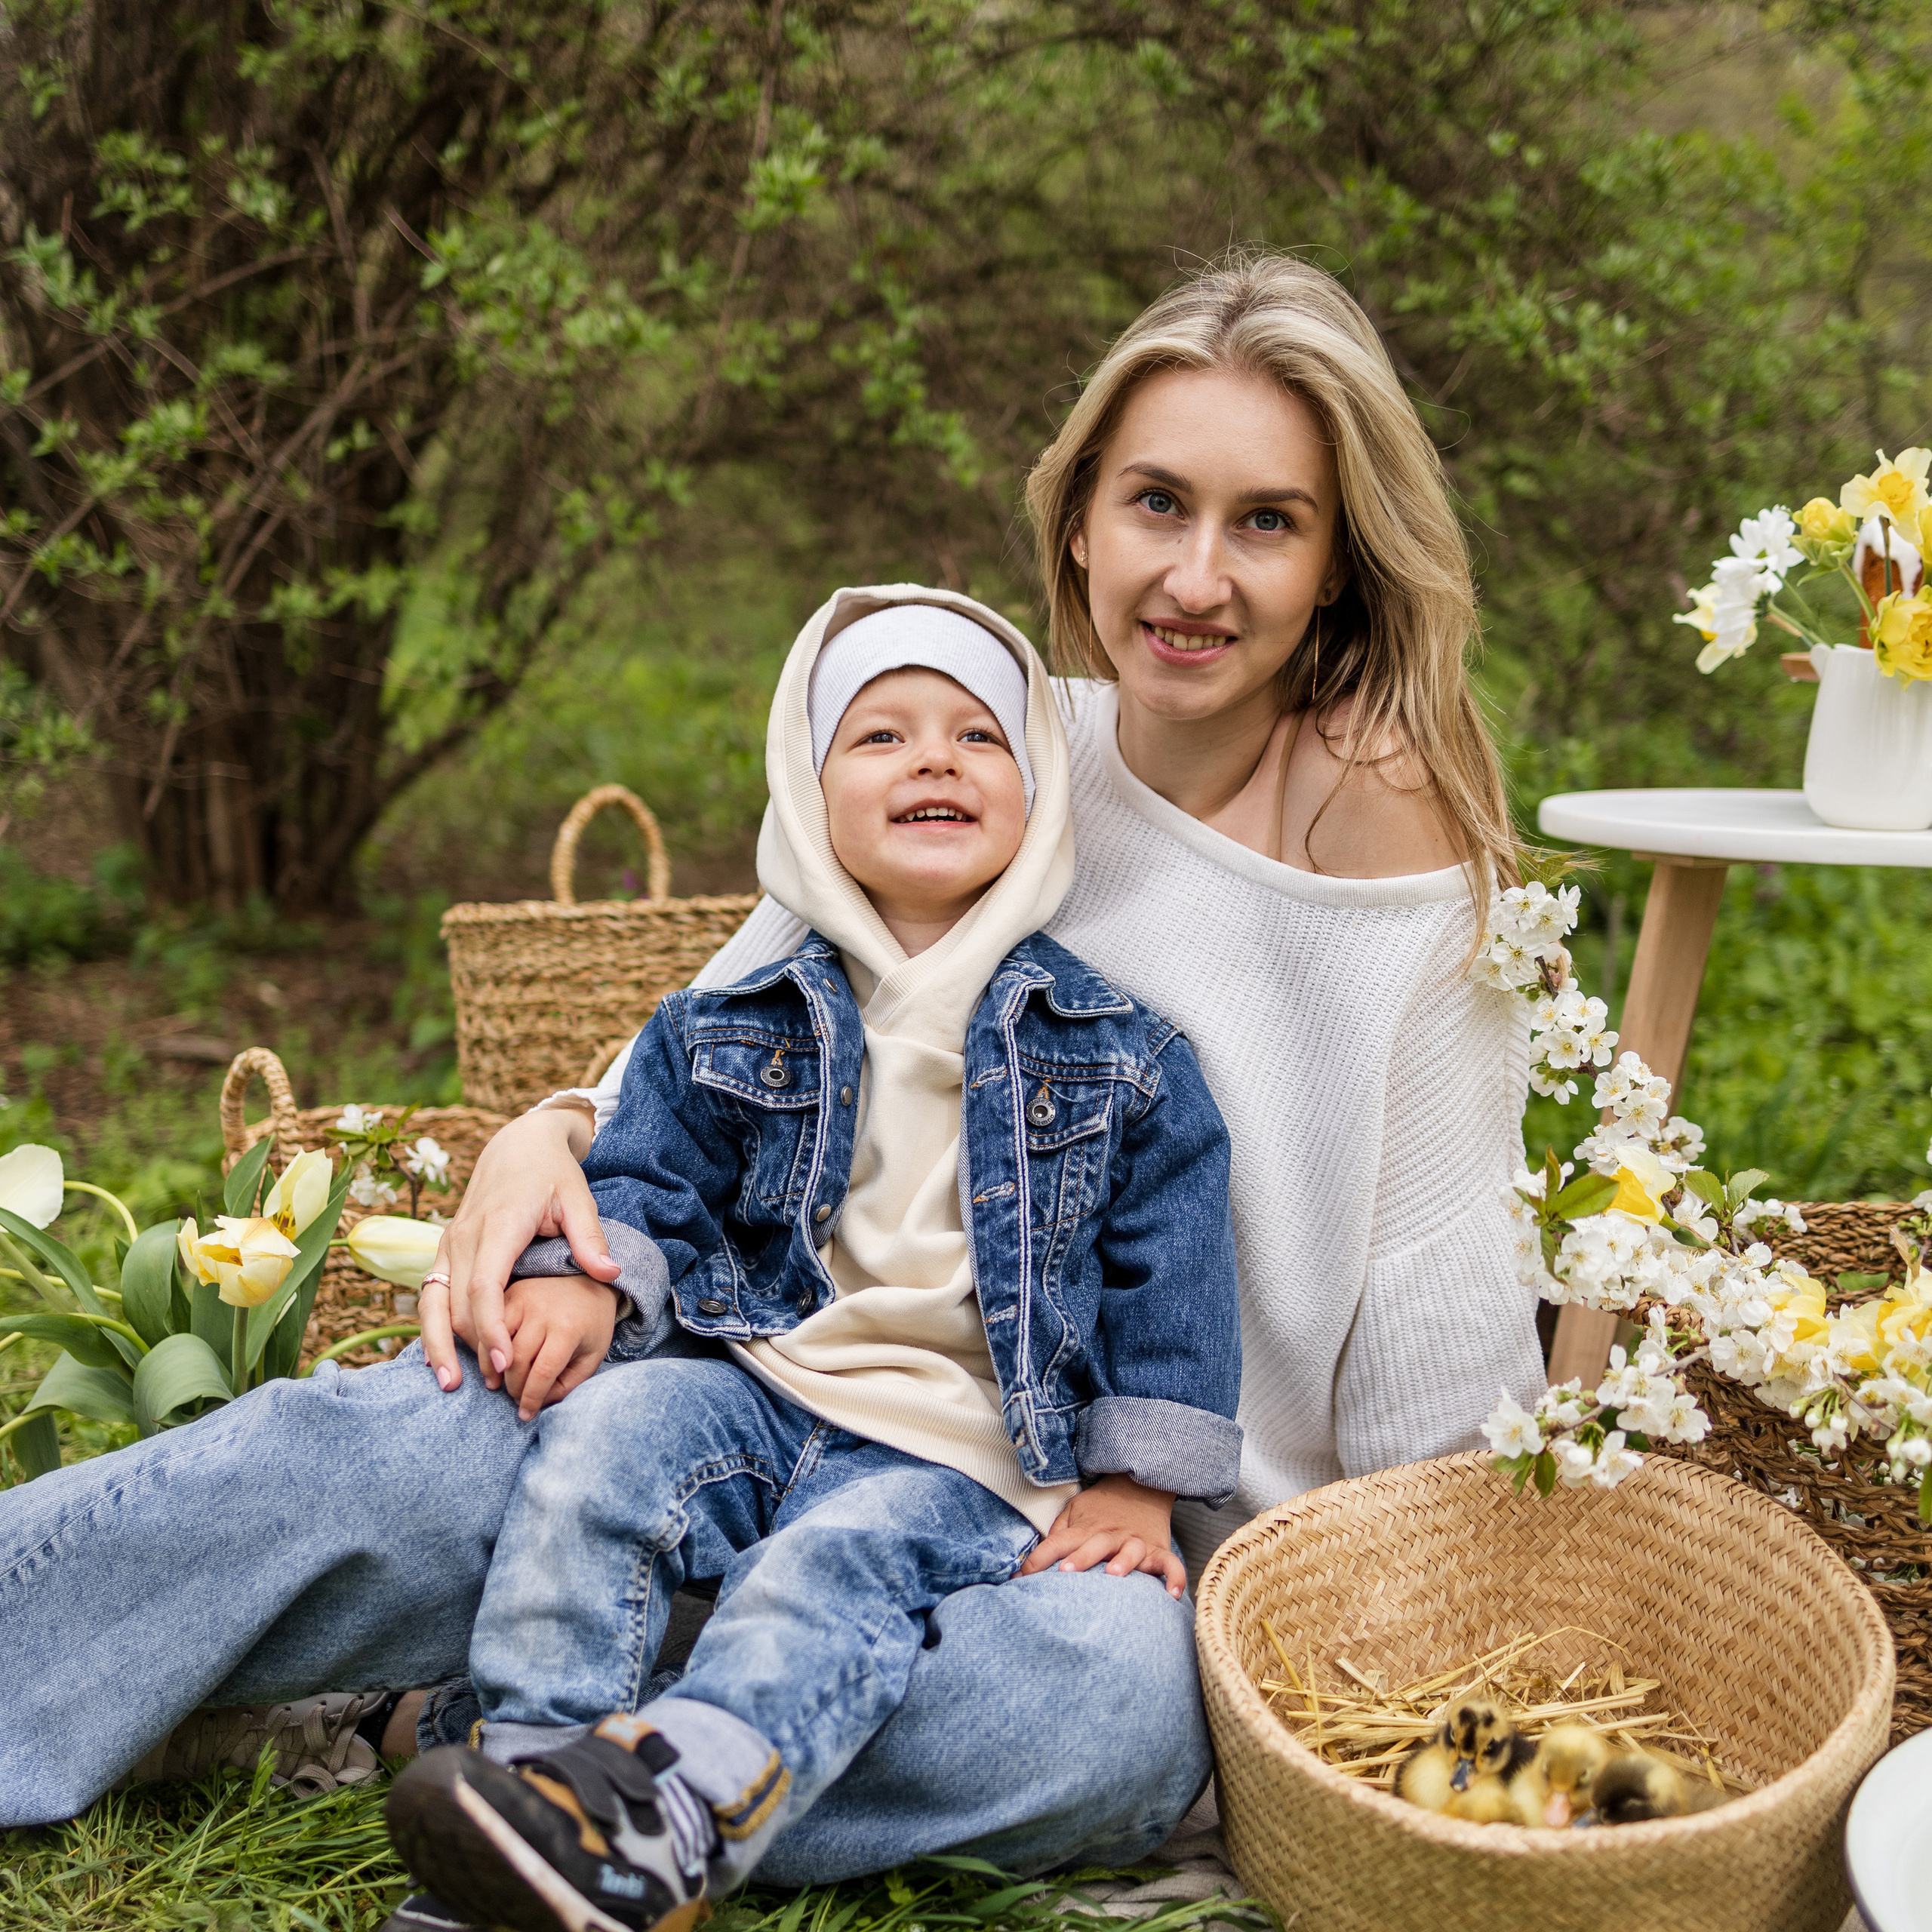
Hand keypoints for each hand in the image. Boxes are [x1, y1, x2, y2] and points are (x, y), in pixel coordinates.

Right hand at [420, 1105, 619, 1393]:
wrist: (517, 1144)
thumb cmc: (551, 1172)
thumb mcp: (578, 1197)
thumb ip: (589, 1238)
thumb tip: (609, 1274)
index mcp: (499, 1225)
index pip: (484, 1286)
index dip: (491, 1328)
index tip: (506, 1363)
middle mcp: (466, 1236)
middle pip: (458, 1304)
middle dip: (473, 1347)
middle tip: (498, 1386)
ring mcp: (449, 1242)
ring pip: (433, 1302)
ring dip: (438, 1344)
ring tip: (450, 1385)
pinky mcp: (445, 1249)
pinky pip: (431, 1293)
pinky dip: (433, 1326)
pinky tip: (439, 1357)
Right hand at [499, 1274, 619, 1419]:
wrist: (591, 1282)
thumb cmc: (593, 1324)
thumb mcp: (592, 1356)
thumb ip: (569, 1383)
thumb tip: (537, 1404)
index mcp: (569, 1328)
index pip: (542, 1372)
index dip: (531, 1398)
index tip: (526, 1414)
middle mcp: (544, 1311)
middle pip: (516, 1360)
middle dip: (513, 1387)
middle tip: (516, 1399)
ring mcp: (524, 1298)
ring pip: (498, 1343)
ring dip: (494, 1369)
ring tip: (498, 1385)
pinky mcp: (511, 1293)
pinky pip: (490, 1325)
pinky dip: (487, 1348)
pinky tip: (492, 1364)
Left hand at [1016, 1473, 1186, 1598]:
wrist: (1140, 1485)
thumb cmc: (1101, 1507)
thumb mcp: (1074, 1511)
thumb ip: (1058, 1533)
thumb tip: (1035, 1560)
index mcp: (1085, 1529)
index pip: (1057, 1543)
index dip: (1038, 1559)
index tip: (1021, 1578)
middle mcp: (1110, 1536)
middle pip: (1093, 1546)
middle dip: (1080, 1559)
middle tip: (1065, 1572)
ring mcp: (1135, 1542)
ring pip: (1130, 1552)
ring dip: (1123, 1562)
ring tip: (1114, 1574)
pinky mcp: (1158, 1549)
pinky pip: (1170, 1564)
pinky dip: (1174, 1577)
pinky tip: (1171, 1594)